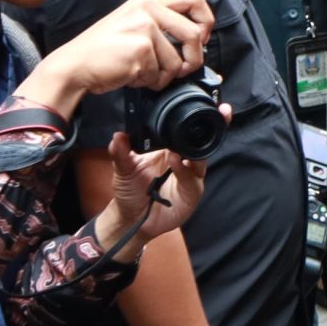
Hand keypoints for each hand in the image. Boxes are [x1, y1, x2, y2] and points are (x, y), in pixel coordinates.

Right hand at [24, 0, 214, 112]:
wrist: (74, 65)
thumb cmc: (104, 51)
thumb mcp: (134, 22)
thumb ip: (163, 23)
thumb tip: (199, 39)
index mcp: (148, 0)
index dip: (206, 22)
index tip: (200, 39)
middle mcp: (148, 9)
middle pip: (195, 34)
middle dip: (194, 58)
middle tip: (181, 69)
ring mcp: (144, 28)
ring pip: (177, 61)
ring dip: (164, 75)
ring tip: (142, 72)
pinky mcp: (140, 50)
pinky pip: (160, 74)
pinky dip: (148, 82)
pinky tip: (130, 75)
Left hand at [91, 128, 211, 251]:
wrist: (133, 219)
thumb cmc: (130, 191)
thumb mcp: (123, 169)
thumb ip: (121, 153)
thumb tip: (118, 135)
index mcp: (170, 148)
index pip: (185, 130)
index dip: (192, 119)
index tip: (195, 106)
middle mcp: (184, 159)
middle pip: (201, 141)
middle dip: (209, 128)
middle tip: (208, 116)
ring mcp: (191, 175)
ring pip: (202, 158)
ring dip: (196, 150)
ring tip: (179, 147)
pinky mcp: (193, 191)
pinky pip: (193, 178)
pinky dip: (185, 169)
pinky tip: (176, 161)